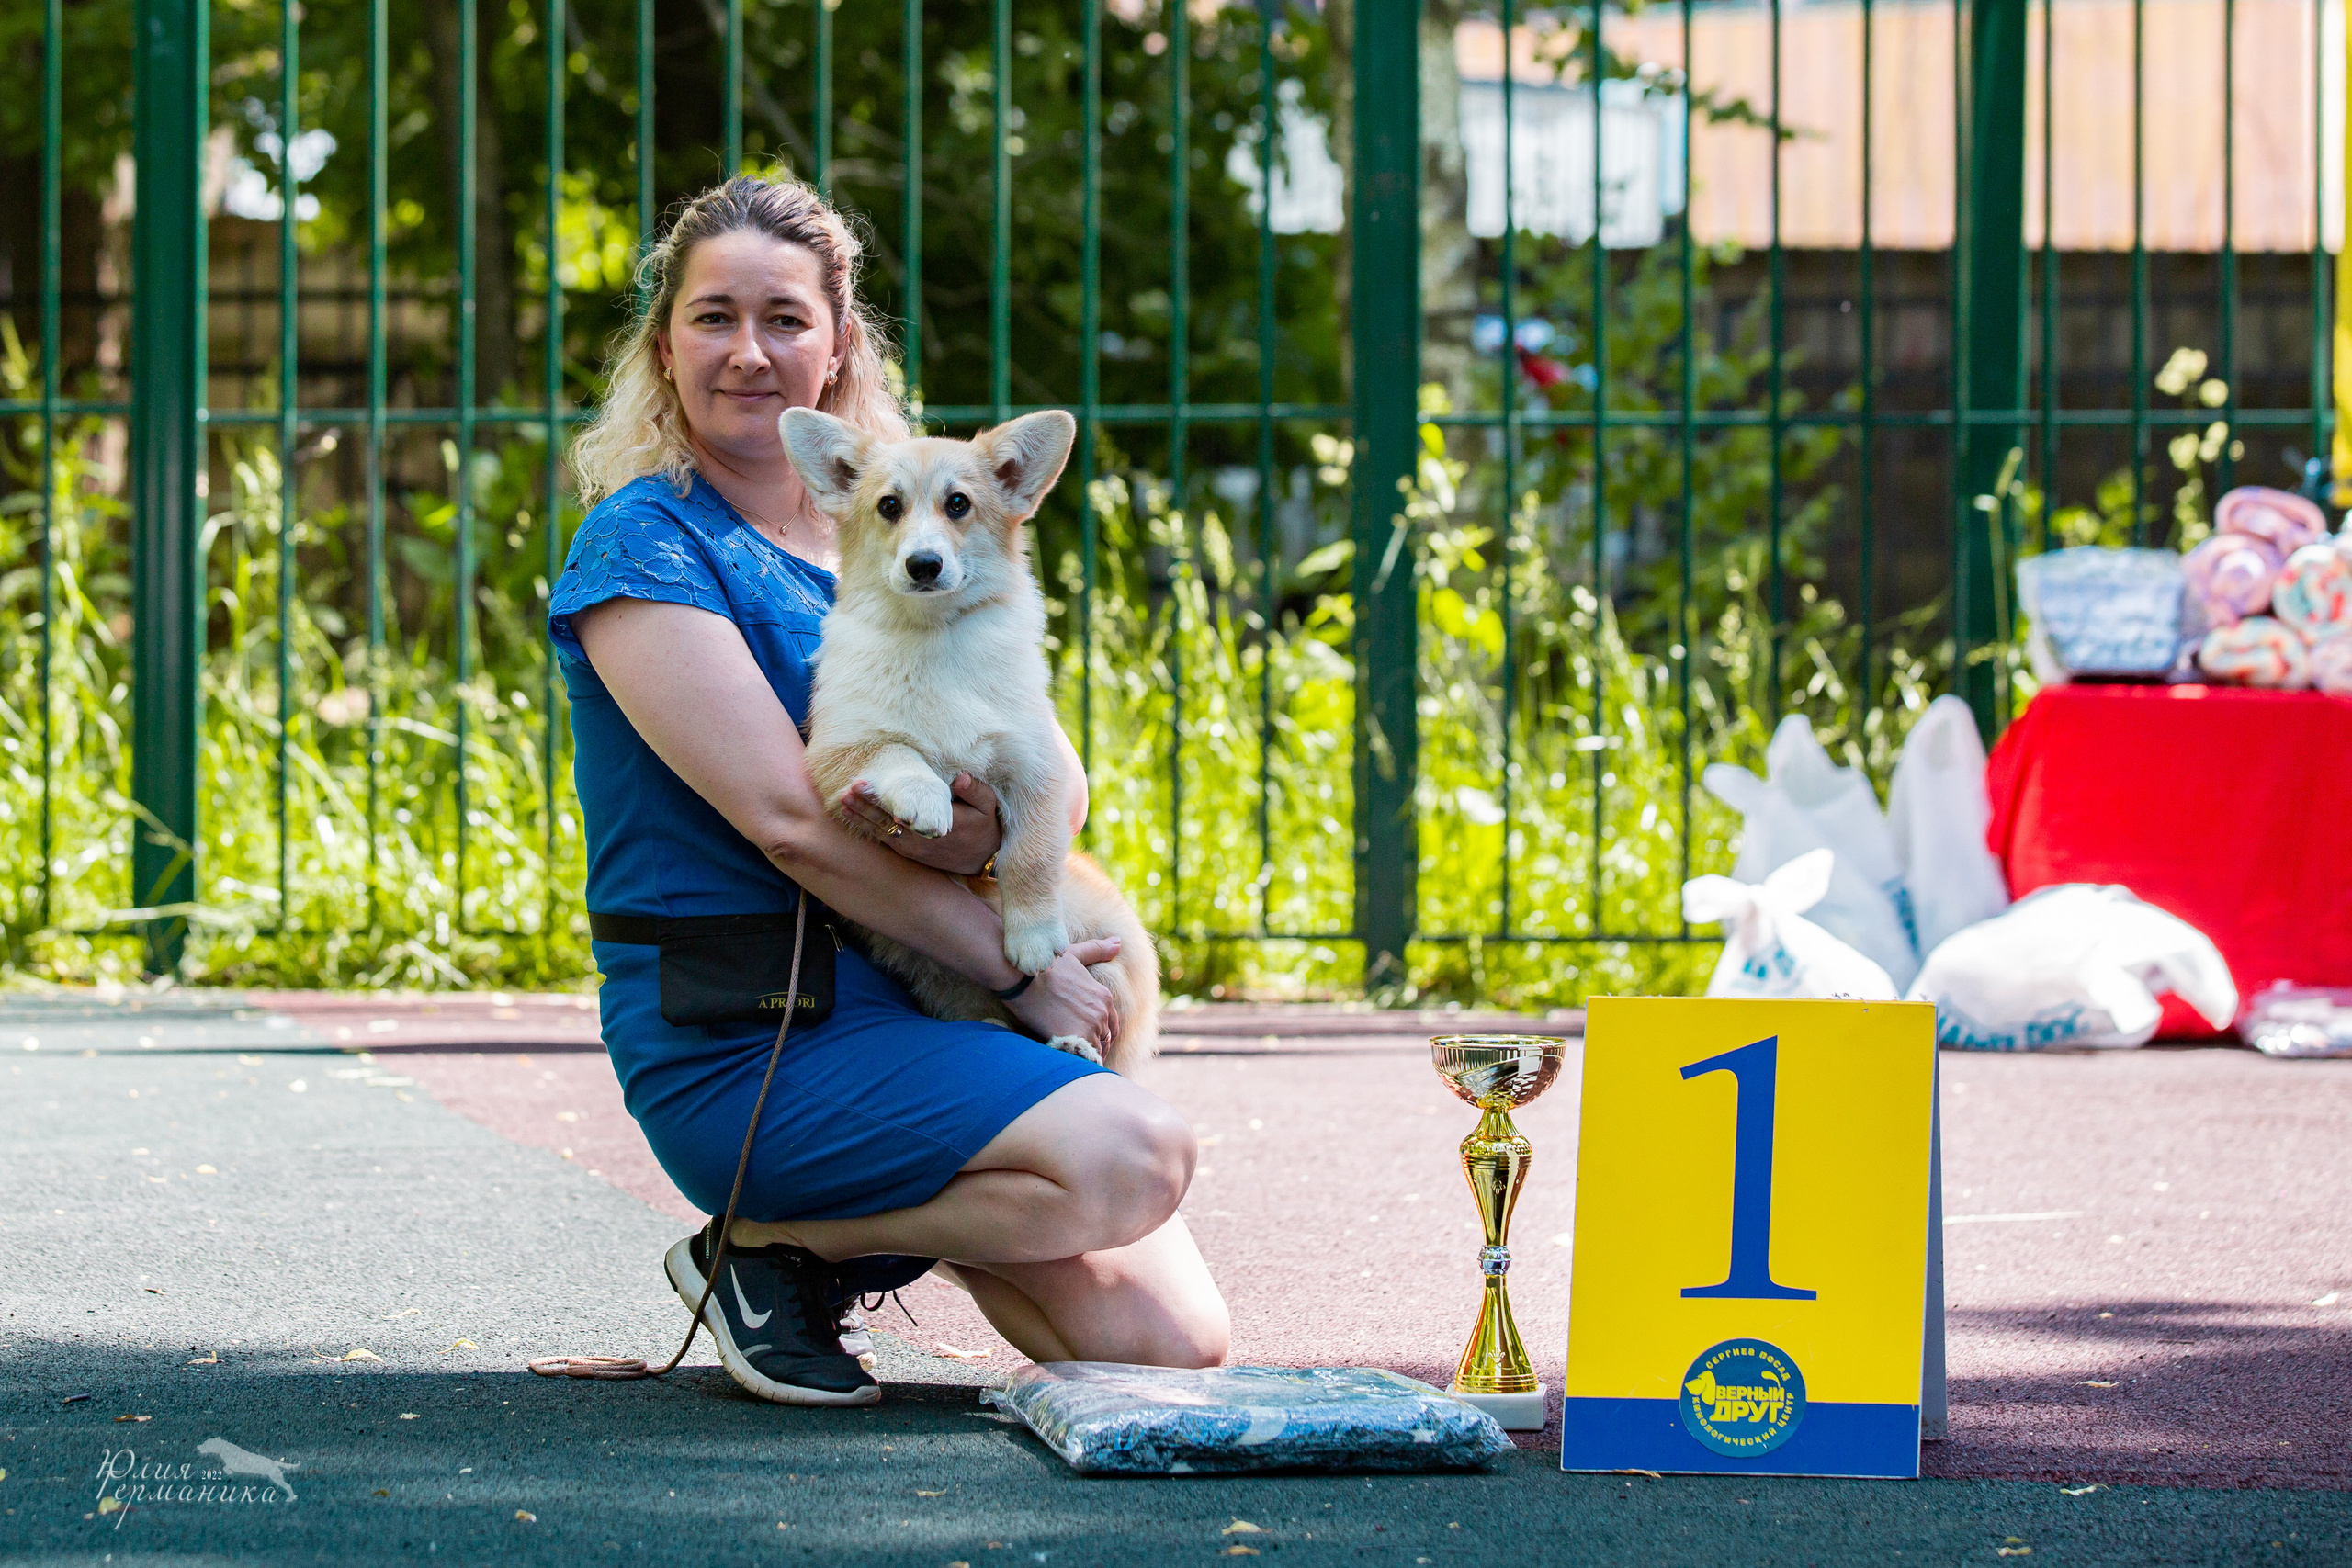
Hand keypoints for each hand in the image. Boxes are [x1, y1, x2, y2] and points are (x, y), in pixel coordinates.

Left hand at [842, 772, 1003, 875]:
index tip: (865, 785)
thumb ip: (975, 790)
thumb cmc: (984, 827)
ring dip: (861, 817)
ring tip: (842, 800)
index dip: (882, 800)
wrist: (982, 859)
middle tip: (847, 790)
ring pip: (881, 833)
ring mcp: (912, 850)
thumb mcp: (987, 807)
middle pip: (887, 823)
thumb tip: (961, 778)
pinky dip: (866, 828)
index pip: (905, 813)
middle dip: (866, 807)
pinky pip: (883, 840)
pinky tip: (851, 815)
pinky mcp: (908, 853)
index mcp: (939, 828)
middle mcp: (921, 842)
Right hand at [1005, 936, 1123, 1061]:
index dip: (1100, 1034)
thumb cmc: (1045, 965)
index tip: (1086, 1038)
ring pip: (1095, 1050)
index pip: (1111, 1026)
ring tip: (1071, 1057)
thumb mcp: (1074, 954)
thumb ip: (1097, 951)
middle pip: (1104, 1040)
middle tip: (1078, 1050)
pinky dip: (1077, 1060)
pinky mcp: (1078, 1037)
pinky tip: (1066, 1060)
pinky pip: (1083, 1057)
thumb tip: (1118, 942)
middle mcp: (1103, 1012)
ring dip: (1084, 1054)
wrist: (1023, 976)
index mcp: (1104, 996)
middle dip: (1094, 1045)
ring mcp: (1092, 1025)